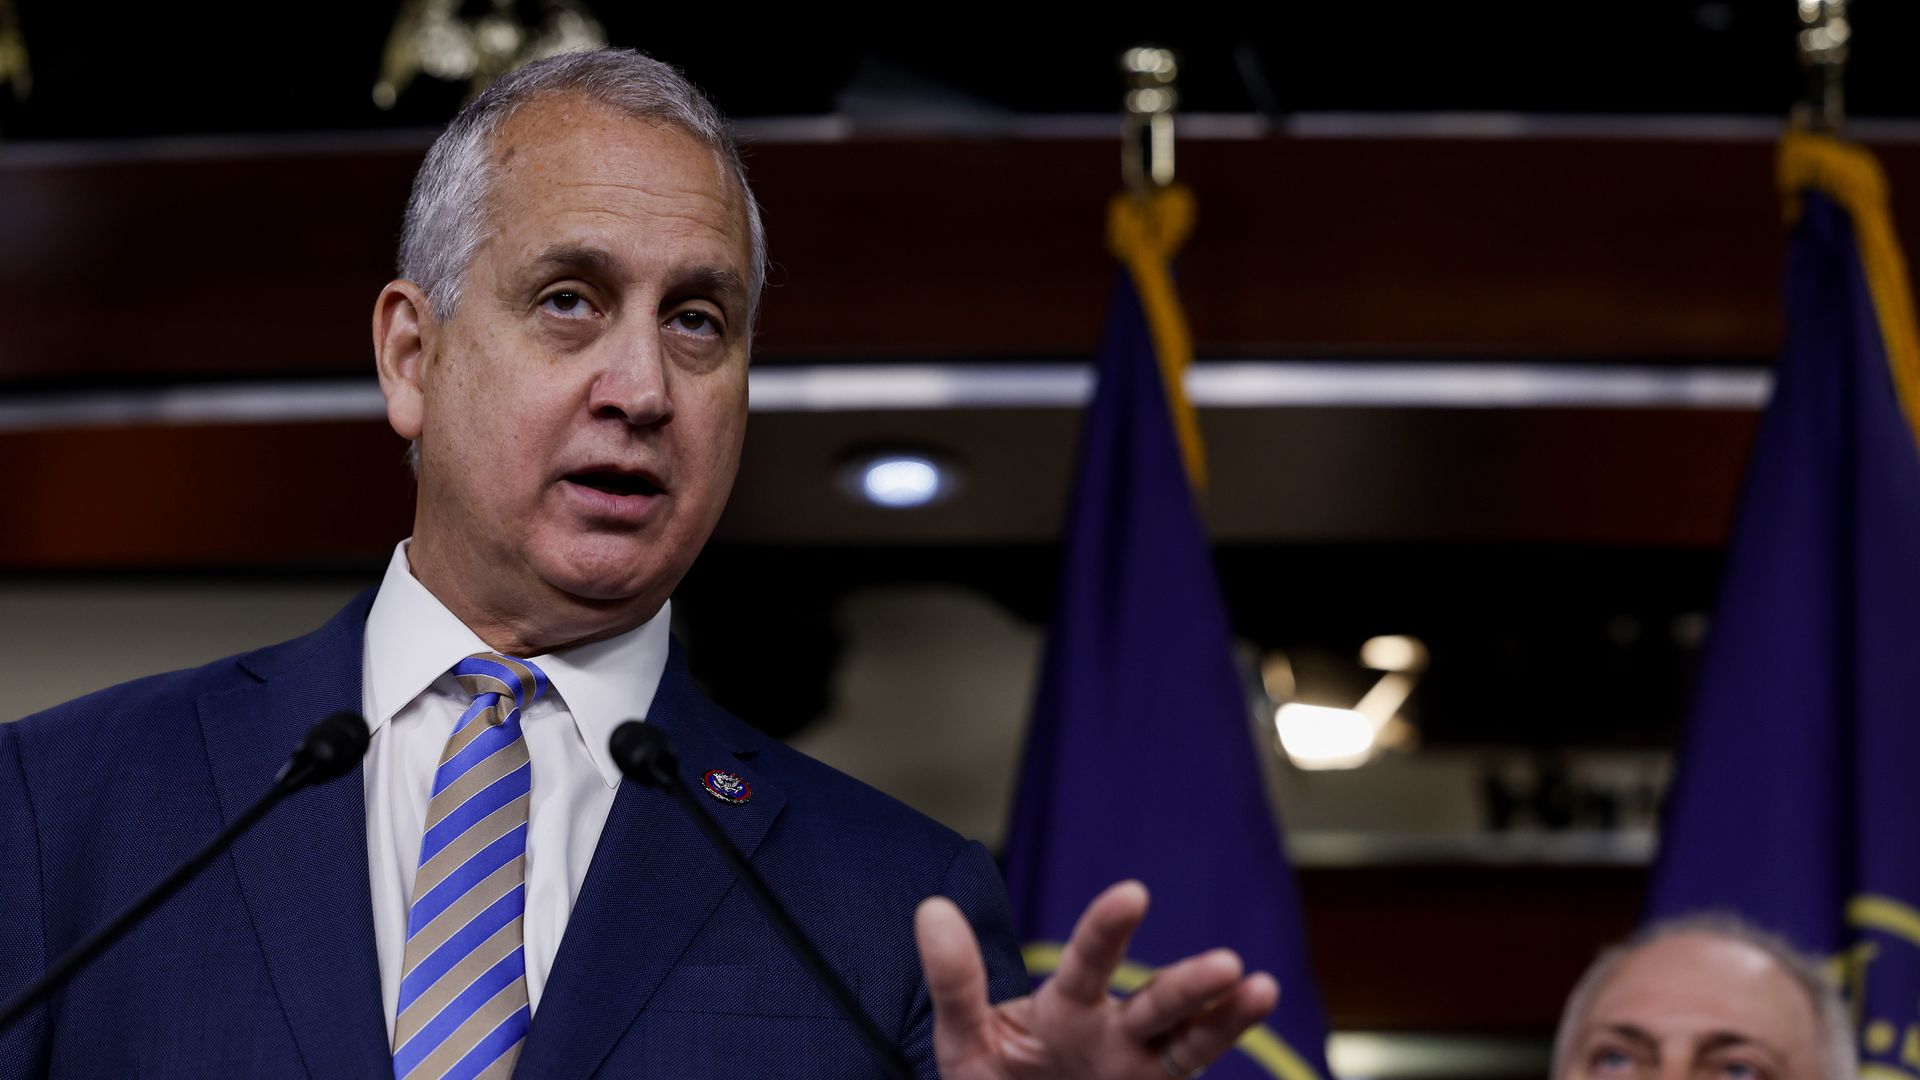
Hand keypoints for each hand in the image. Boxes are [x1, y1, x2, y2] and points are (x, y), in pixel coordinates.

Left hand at [915, 880, 1277, 1078]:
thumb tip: (931, 908)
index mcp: (1065, 1006)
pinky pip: (1190, 1068)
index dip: (1108, 929)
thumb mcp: (963, 1037)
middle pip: (1156, 1001)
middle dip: (1188, 983)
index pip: (1088, 961)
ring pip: (1189, 1038)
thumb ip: (955, 980)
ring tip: (1257, 987)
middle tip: (1226, 963)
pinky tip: (1254, 1006)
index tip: (1132, 893)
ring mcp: (1140, 1066)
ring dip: (1223, 1016)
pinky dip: (1222, 1036)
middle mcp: (1113, 1029)